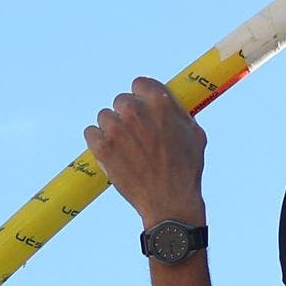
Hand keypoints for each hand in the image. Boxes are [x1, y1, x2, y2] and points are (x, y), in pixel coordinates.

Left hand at [84, 78, 208, 225]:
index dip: (141, 97)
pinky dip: (98, 142)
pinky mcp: (102, 147)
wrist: (169, 201)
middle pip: (121, 100)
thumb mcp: (194, 133)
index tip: (143, 108)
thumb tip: (168, 102)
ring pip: (104, 116)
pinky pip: (90, 133)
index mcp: (159, 102)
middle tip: (136, 134)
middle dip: (127, 114)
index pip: (139, 83)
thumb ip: (177, 112)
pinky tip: (110, 152)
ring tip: (125, 148)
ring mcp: (116, 129)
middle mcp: (135, 111)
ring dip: (112, 128)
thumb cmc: (186, 169)